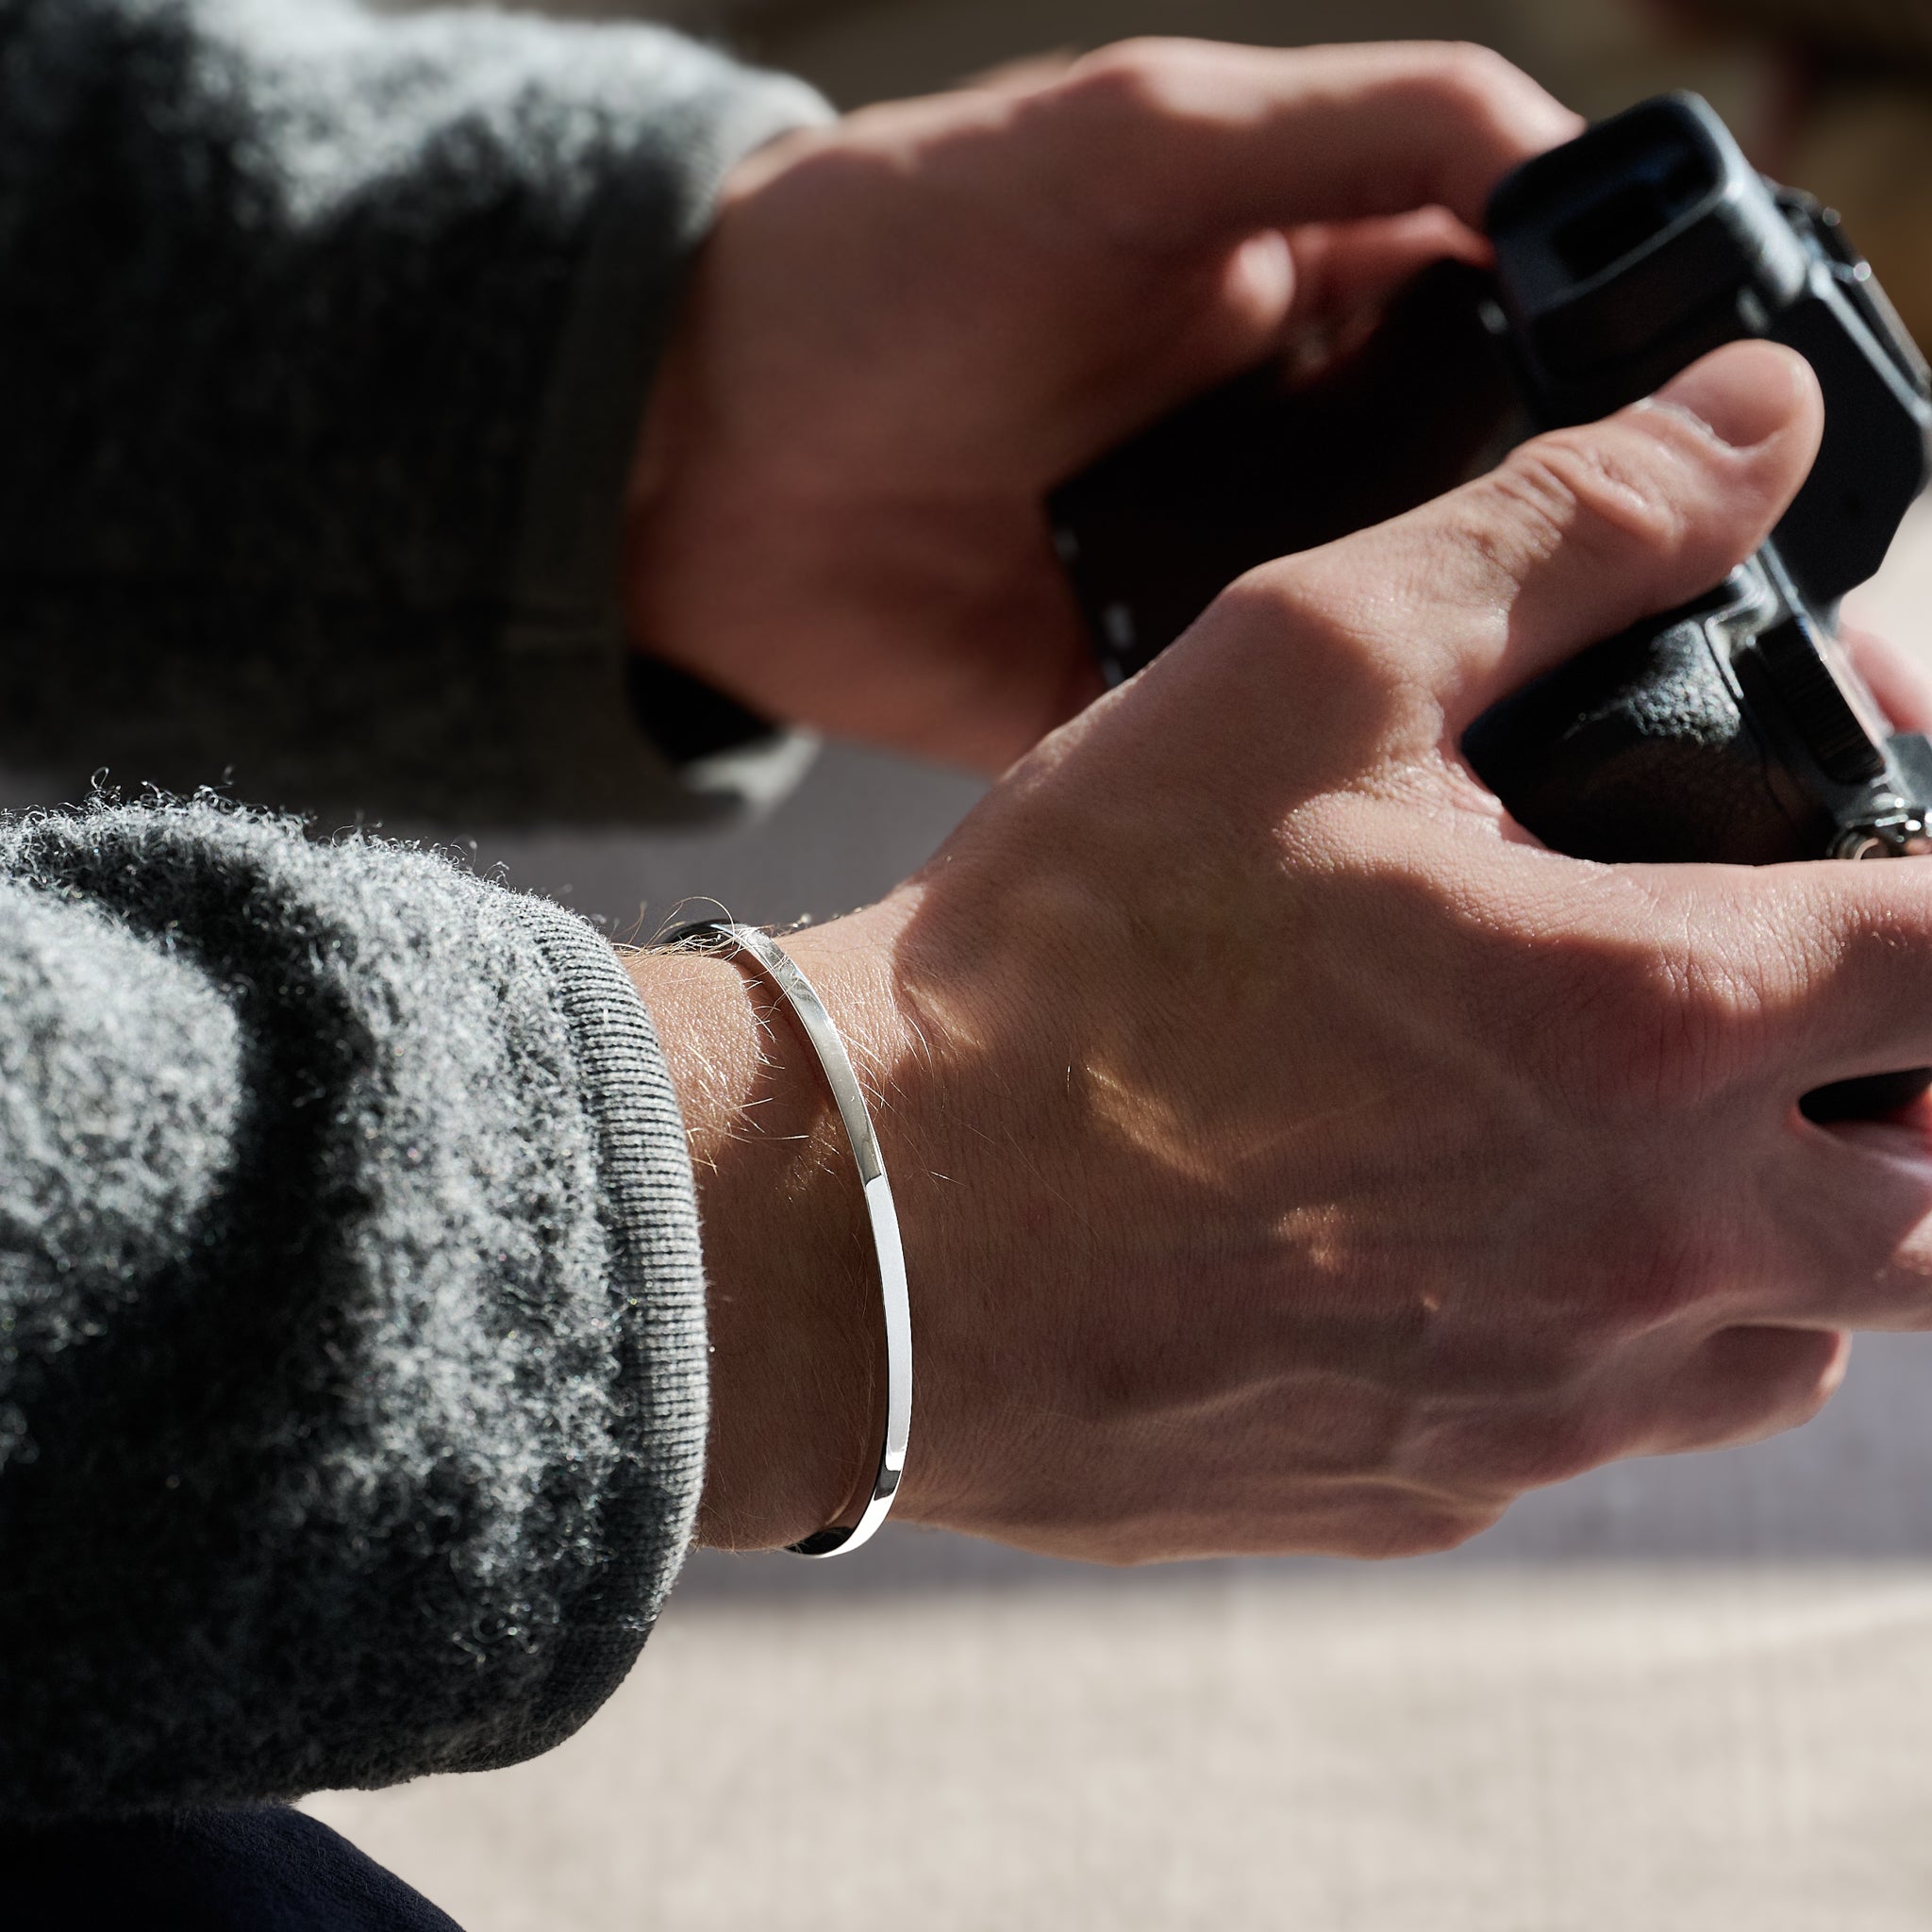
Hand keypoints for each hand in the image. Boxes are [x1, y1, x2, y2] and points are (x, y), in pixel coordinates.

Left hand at [625, 40, 1579, 771]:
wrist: (703, 458)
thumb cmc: (892, 257)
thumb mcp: (1139, 142)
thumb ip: (1360, 136)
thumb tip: (1573, 163)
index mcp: (1321, 286)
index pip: (1535, 319)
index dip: (1626, 368)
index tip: (1702, 438)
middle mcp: (1299, 439)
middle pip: (1496, 499)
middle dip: (1565, 548)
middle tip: (1638, 607)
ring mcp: (1232, 577)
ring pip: (1407, 630)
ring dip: (1460, 662)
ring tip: (1541, 715)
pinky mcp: (1160, 694)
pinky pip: (1279, 735)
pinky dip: (1328, 752)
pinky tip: (1385, 780)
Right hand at [631, 339, 1931, 1563]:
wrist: (867, 1226)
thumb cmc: (1067, 958)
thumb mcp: (1308, 671)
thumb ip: (1564, 533)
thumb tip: (1752, 429)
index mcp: (1649, 1021)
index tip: (1910, 872)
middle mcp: (1644, 1248)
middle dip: (1924, 1111)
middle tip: (1810, 1027)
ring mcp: (1542, 1403)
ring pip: (1787, 1356)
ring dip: (1771, 1240)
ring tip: (1629, 1141)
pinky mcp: (1428, 1492)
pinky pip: (1592, 1432)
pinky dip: (1588, 1340)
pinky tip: (1442, 1253)